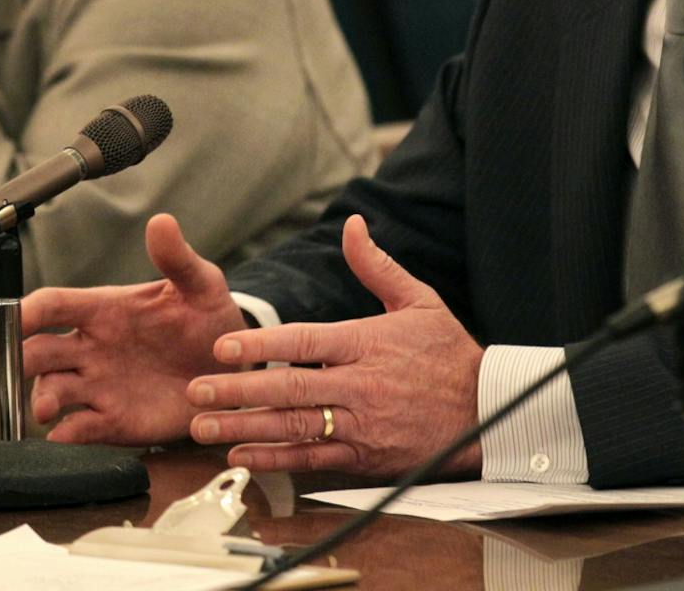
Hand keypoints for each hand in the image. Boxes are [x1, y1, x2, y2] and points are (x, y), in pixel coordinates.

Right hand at [23, 214, 249, 445]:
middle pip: (40, 351)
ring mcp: (99, 386)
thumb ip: (178, 259)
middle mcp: (92, 349)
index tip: (16, 317)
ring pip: (53, 391)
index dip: (29, 310)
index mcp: (104, 310)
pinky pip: (81, 429)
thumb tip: (161, 222)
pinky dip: (68, 435)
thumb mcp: (201, 286)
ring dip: (43, 399)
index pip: (54, 306)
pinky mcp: (114, 421)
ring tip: (47, 410)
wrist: (232, 369)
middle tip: (19, 368)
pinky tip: (65, 436)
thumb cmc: (209, 319)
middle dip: (22, 359)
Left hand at [187, 214, 484, 476]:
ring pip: (294, 426)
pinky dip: (275, 459)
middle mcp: (360, 384)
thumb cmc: (448, 353)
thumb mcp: (418, 299)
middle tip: (196, 391)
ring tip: (203, 427)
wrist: (487, 410)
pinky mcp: (365, 456)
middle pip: (289, 387)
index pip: (304, 342)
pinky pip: (313, 459)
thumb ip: (376, 265)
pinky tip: (242, 454)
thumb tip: (353, 224)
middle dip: (238, 390)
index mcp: (366, 342)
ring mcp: (361, 423)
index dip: (261, 345)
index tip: (223, 347)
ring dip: (245, 426)